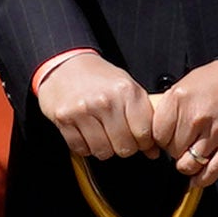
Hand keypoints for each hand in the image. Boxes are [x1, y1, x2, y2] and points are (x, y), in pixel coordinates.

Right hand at [34, 49, 165, 159]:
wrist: (65, 65)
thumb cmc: (98, 77)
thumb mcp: (127, 88)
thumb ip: (143, 117)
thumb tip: (153, 150)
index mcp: (126, 91)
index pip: (143, 133)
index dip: (144, 142)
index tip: (140, 140)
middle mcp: (105, 100)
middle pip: (124, 146)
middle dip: (125, 147)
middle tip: (121, 139)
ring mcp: (83, 110)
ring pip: (103, 151)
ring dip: (105, 149)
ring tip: (104, 135)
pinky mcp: (64, 119)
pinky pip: (82, 148)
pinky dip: (86, 147)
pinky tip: (88, 134)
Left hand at [156, 60, 217, 184]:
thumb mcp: (187, 83)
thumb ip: (171, 106)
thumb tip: (157, 129)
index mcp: (179, 98)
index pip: (158, 134)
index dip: (161, 140)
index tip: (167, 138)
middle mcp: (194, 116)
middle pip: (173, 151)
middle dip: (176, 151)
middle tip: (183, 144)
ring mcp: (213, 131)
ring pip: (189, 164)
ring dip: (188, 165)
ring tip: (190, 157)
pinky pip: (211, 171)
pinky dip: (202, 178)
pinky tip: (198, 178)